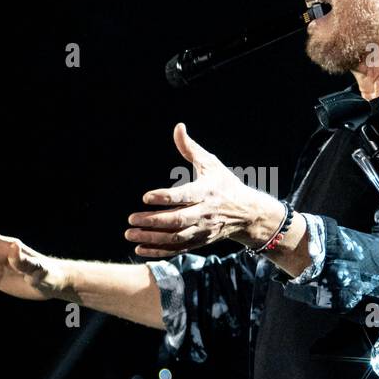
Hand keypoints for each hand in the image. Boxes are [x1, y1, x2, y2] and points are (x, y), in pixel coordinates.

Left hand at [124, 122, 281, 257]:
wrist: (247, 213)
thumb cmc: (225, 184)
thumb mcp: (211, 164)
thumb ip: (190, 148)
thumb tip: (178, 127)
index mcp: (207, 192)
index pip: (184, 196)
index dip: (165, 197)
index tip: (146, 197)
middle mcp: (205, 213)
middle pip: (178, 220)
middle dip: (153, 221)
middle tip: (131, 219)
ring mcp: (202, 230)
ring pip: (175, 237)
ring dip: (151, 238)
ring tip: (130, 234)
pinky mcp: (199, 241)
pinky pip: (177, 249)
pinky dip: (159, 251)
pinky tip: (140, 248)